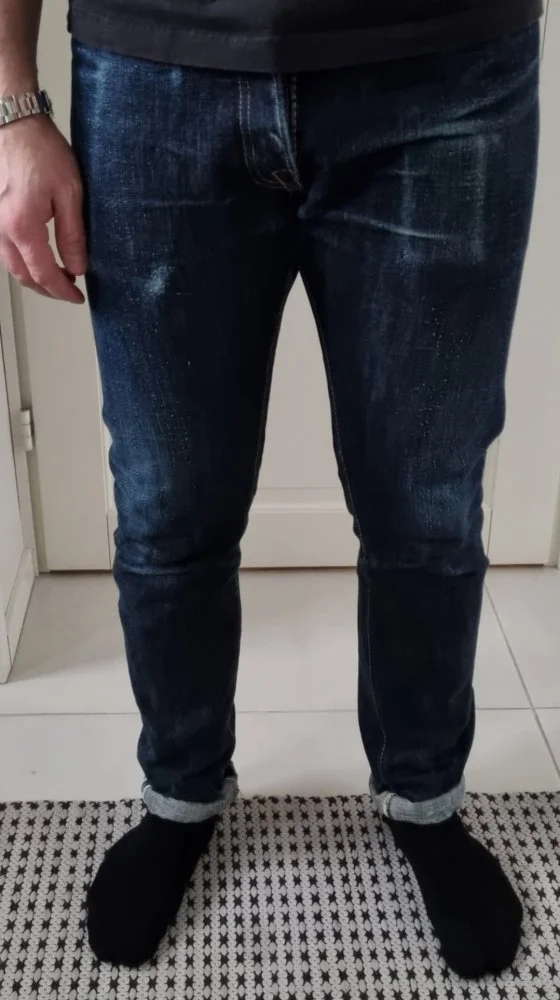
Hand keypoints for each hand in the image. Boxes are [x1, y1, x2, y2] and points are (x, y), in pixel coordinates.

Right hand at [0, 115, 86, 302]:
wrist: (14, 123)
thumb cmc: (41, 151)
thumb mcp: (69, 193)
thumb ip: (73, 235)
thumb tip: (78, 267)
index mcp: (22, 226)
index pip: (44, 274)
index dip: (62, 291)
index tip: (77, 297)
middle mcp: (1, 229)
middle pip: (24, 276)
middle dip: (48, 289)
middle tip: (70, 290)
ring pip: (11, 266)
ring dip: (34, 277)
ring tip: (58, 276)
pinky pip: (4, 251)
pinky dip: (22, 262)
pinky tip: (38, 259)